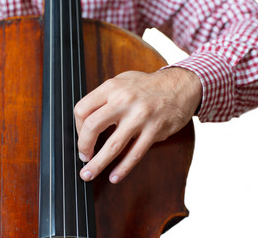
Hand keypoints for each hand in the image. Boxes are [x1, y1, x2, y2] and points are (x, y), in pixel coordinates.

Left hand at [74, 67, 201, 183]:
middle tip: (83, 157)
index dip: (77, 127)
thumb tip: (85, 120)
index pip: (82, 109)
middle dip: (83, 146)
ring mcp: (140, 116)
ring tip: (88, 174)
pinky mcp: (154, 130)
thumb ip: (103, 98)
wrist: (180, 86)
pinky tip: (114, 176)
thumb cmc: (147, 86)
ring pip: (113, 145)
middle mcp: (124, 100)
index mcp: (111, 88)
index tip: (82, 135)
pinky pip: (135, 154)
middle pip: (92, 127)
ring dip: (98, 164)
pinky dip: (123, 168)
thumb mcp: (121, 81)